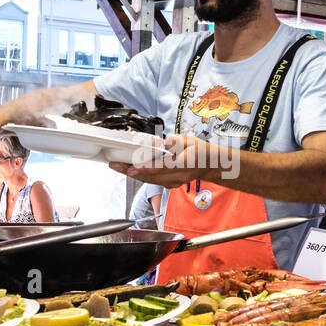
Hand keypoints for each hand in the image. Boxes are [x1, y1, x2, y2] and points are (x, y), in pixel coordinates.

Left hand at [109, 134, 232, 187]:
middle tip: (115, 165)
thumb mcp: (190, 141)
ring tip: (118, 167)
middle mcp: (178, 176)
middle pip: (151, 176)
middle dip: (131, 171)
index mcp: (184, 164)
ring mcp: (174, 182)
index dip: (146, 167)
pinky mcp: (171, 184)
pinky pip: (153, 181)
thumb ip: (176, 142)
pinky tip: (130, 171)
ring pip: (150, 180)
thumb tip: (164, 143)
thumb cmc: (201, 152)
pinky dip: (141, 177)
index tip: (133, 166)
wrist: (211, 166)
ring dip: (133, 174)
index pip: (162, 167)